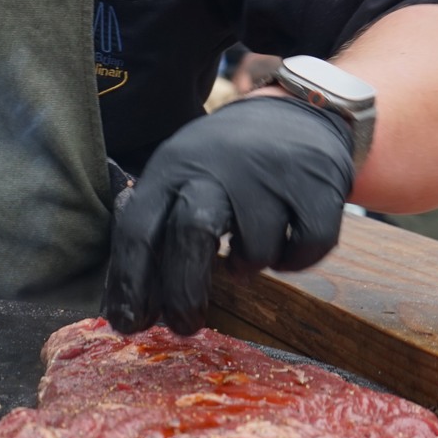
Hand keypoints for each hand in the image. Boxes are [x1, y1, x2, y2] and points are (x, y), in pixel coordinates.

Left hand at [104, 94, 354, 336]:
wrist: (294, 112)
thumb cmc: (224, 162)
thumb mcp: (180, 174)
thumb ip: (155, 224)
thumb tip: (121, 302)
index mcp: (172, 168)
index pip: (138, 227)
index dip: (129, 281)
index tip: (127, 324)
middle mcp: (216, 167)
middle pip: (191, 234)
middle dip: (184, 290)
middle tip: (186, 325)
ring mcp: (269, 173)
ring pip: (256, 249)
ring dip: (250, 265)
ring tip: (245, 252)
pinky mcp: (316, 183)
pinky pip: (307, 245)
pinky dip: (296, 258)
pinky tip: (285, 241)